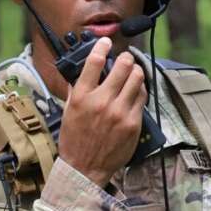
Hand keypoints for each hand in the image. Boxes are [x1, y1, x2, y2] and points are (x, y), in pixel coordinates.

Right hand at [57, 38, 147, 185]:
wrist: (85, 168)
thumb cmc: (74, 140)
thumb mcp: (68, 112)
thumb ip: (76, 90)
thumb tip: (82, 71)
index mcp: (81, 97)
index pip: (93, 62)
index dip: (102, 47)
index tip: (106, 42)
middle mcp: (101, 101)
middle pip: (122, 66)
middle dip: (125, 58)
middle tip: (125, 58)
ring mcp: (119, 112)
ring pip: (136, 79)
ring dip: (135, 72)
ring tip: (133, 72)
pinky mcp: (133, 123)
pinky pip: (142, 97)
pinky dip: (140, 90)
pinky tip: (136, 90)